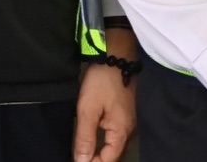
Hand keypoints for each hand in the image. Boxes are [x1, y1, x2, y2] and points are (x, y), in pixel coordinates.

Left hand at [73, 29, 138, 161]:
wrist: (117, 55)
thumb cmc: (102, 82)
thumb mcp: (88, 110)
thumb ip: (85, 138)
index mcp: (122, 131)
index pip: (108, 160)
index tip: (76, 161)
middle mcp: (130, 130)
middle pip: (114, 155)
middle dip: (98, 160)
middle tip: (79, 157)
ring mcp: (130, 121)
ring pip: (116, 146)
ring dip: (102, 152)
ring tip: (84, 152)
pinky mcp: (127, 114)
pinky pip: (117, 136)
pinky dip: (106, 142)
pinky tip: (94, 140)